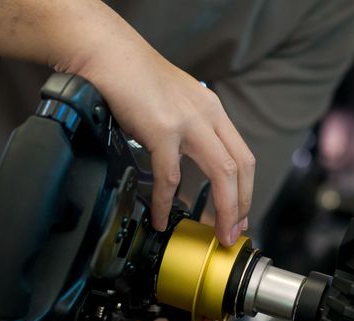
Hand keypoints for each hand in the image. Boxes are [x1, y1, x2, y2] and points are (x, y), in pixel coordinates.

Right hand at [60, 12, 254, 245]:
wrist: (106, 53)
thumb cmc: (133, 78)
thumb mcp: (176, 102)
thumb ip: (187, 131)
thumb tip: (185, 164)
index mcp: (213, 111)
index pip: (243, 156)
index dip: (247, 190)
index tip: (240, 214)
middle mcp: (207, 115)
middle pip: (241, 168)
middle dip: (242, 206)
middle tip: (234, 232)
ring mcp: (188, 122)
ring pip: (222, 174)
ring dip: (223, 209)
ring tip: (217, 234)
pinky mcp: (162, 130)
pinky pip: (170, 177)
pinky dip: (167, 203)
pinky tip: (161, 217)